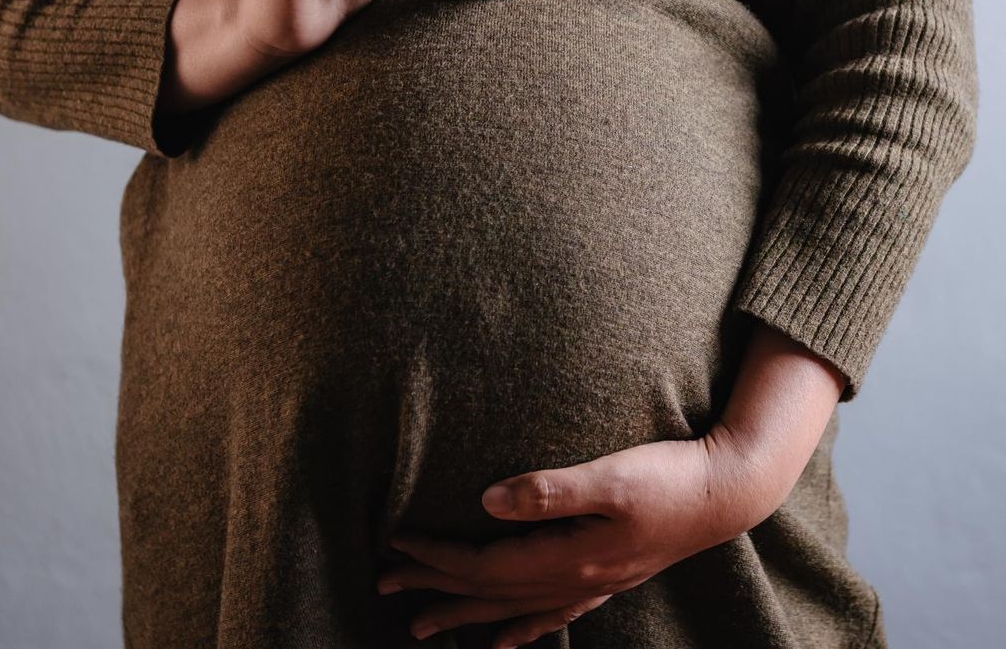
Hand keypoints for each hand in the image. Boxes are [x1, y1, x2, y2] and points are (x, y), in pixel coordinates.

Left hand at [377, 321, 846, 646]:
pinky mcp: (607, 577)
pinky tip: (508, 641)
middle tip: (383, 588)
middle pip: (489, 593)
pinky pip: (551, 615)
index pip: (484, 564)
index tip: (394, 544)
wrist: (724, 493)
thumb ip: (549, 490)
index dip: (435, 557)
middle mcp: (575, 580)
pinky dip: (520, 628)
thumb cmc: (667, 477)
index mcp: (568, 555)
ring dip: (466, 614)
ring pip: (514, 609)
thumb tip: (486, 500)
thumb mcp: (610, 476)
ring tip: (426, 626)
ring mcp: (592, 585)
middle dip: (435, 590)